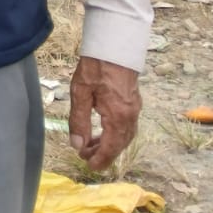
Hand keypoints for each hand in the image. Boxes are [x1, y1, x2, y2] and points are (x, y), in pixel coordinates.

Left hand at [68, 55, 140, 170]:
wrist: (114, 46)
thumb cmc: (95, 67)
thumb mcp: (80, 93)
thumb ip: (79, 121)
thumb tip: (77, 145)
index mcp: (118, 116)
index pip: (111, 147)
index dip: (100, 159)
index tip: (89, 166)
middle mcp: (130, 116)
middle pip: (119, 144)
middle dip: (103, 153)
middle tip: (86, 156)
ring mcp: (135, 109)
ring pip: (125, 135)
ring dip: (110, 144)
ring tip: (92, 146)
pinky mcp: (134, 102)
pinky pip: (127, 126)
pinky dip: (116, 134)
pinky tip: (104, 131)